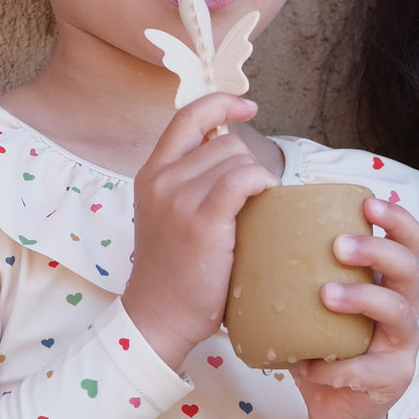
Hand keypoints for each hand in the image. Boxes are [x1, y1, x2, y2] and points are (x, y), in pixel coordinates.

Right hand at [122, 93, 275, 371]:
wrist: (157, 315)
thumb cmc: (172, 270)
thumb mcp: (166, 213)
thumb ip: (187, 180)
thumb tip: (228, 147)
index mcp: (151, 173)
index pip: (187, 116)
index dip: (221, 103)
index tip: (248, 106)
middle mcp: (161, 179)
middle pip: (225, 143)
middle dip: (247, 164)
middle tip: (250, 200)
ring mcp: (178, 199)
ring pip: (237, 159)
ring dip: (257, 179)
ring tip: (254, 211)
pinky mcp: (201, 221)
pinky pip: (242, 180)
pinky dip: (261, 183)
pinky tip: (266, 199)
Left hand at [291, 197, 418, 418]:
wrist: (334, 406)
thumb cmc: (322, 341)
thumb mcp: (314, 302)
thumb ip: (299, 271)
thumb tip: (250, 228)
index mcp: (385, 280)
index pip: (407, 240)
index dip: (395, 218)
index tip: (367, 203)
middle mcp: (402, 305)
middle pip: (408, 267)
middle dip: (376, 250)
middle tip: (338, 246)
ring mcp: (401, 343)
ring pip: (396, 311)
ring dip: (360, 298)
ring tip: (325, 295)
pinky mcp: (392, 378)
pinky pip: (369, 368)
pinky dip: (337, 365)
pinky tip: (310, 365)